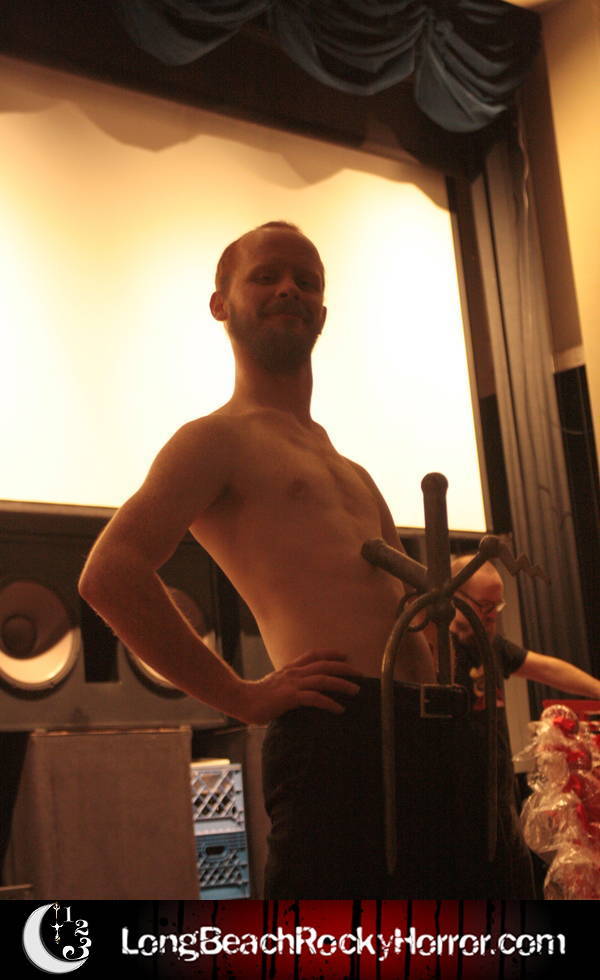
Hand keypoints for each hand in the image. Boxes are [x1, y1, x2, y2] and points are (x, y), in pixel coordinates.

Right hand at [236, 649, 361, 724]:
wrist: (241, 701)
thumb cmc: (257, 698)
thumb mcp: (276, 686)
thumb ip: (289, 686)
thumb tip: (301, 693)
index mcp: (290, 669)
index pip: (314, 655)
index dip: (331, 653)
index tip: (345, 655)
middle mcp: (294, 673)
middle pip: (324, 664)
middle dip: (344, 667)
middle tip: (359, 674)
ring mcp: (292, 684)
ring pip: (323, 679)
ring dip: (342, 684)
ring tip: (356, 690)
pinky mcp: (290, 697)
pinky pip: (314, 698)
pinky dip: (329, 703)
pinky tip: (339, 709)